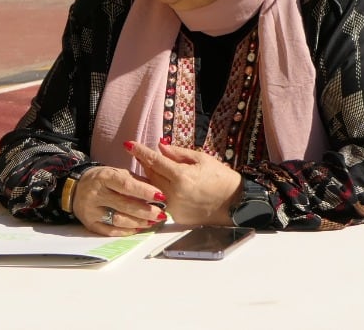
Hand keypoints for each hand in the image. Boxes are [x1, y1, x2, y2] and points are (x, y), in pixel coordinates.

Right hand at [69, 165, 167, 235]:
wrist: (75, 188)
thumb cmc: (101, 179)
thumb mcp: (115, 172)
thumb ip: (134, 180)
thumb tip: (156, 190)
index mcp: (103, 177)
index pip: (126, 185)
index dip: (144, 191)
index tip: (160, 196)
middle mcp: (96, 194)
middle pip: (124, 205)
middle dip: (145, 210)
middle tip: (161, 213)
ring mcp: (92, 211)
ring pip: (118, 220)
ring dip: (139, 222)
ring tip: (153, 221)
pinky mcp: (90, 224)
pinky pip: (111, 231)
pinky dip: (127, 231)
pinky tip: (139, 228)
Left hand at [128, 141, 242, 225]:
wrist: (235, 204)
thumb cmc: (221, 177)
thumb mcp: (201, 159)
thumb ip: (178, 153)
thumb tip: (159, 147)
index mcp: (181, 176)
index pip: (154, 161)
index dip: (140, 152)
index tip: (128, 144)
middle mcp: (174, 194)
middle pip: (150, 176)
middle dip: (145, 164)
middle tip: (141, 155)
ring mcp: (174, 208)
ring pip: (153, 190)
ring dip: (149, 179)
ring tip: (151, 170)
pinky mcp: (177, 218)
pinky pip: (162, 202)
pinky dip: (159, 193)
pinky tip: (162, 186)